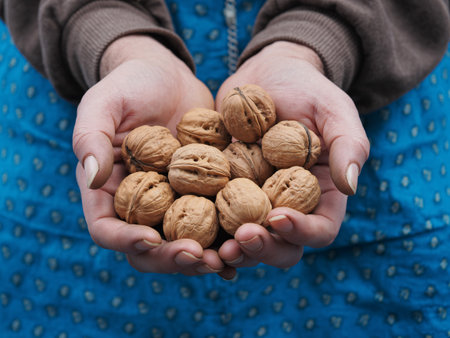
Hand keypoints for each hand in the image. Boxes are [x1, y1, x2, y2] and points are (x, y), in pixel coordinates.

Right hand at [73, 35, 226, 274]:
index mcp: (108, 190)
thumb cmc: (130, 86)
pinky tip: (247, 241)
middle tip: (201, 258)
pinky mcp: (201, 193)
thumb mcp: (104, 103)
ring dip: (205, 257)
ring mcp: (171, 202)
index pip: (107, 228)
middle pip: (149, 247)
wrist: (167, 77)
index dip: (126, 240)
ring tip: (229, 257)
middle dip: (173, 257)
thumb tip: (91, 174)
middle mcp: (139, 204)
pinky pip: (212, 222)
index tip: (152, 239)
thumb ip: (91, 136)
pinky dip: (227, 237)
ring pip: (183, 242)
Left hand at [215, 41, 369, 268]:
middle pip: (282, 246)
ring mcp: (256, 202)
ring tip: (215, 246)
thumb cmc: (307, 91)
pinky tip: (188, 227)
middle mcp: (288, 206)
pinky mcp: (227, 192)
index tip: (278, 217)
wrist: (267, 76)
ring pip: (247, 241)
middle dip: (263, 249)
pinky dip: (207, 229)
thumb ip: (349, 144)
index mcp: (321, 195)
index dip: (303, 232)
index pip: (321, 229)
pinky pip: (218, 218)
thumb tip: (351, 186)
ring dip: (233, 249)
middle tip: (241, 239)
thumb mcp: (333, 110)